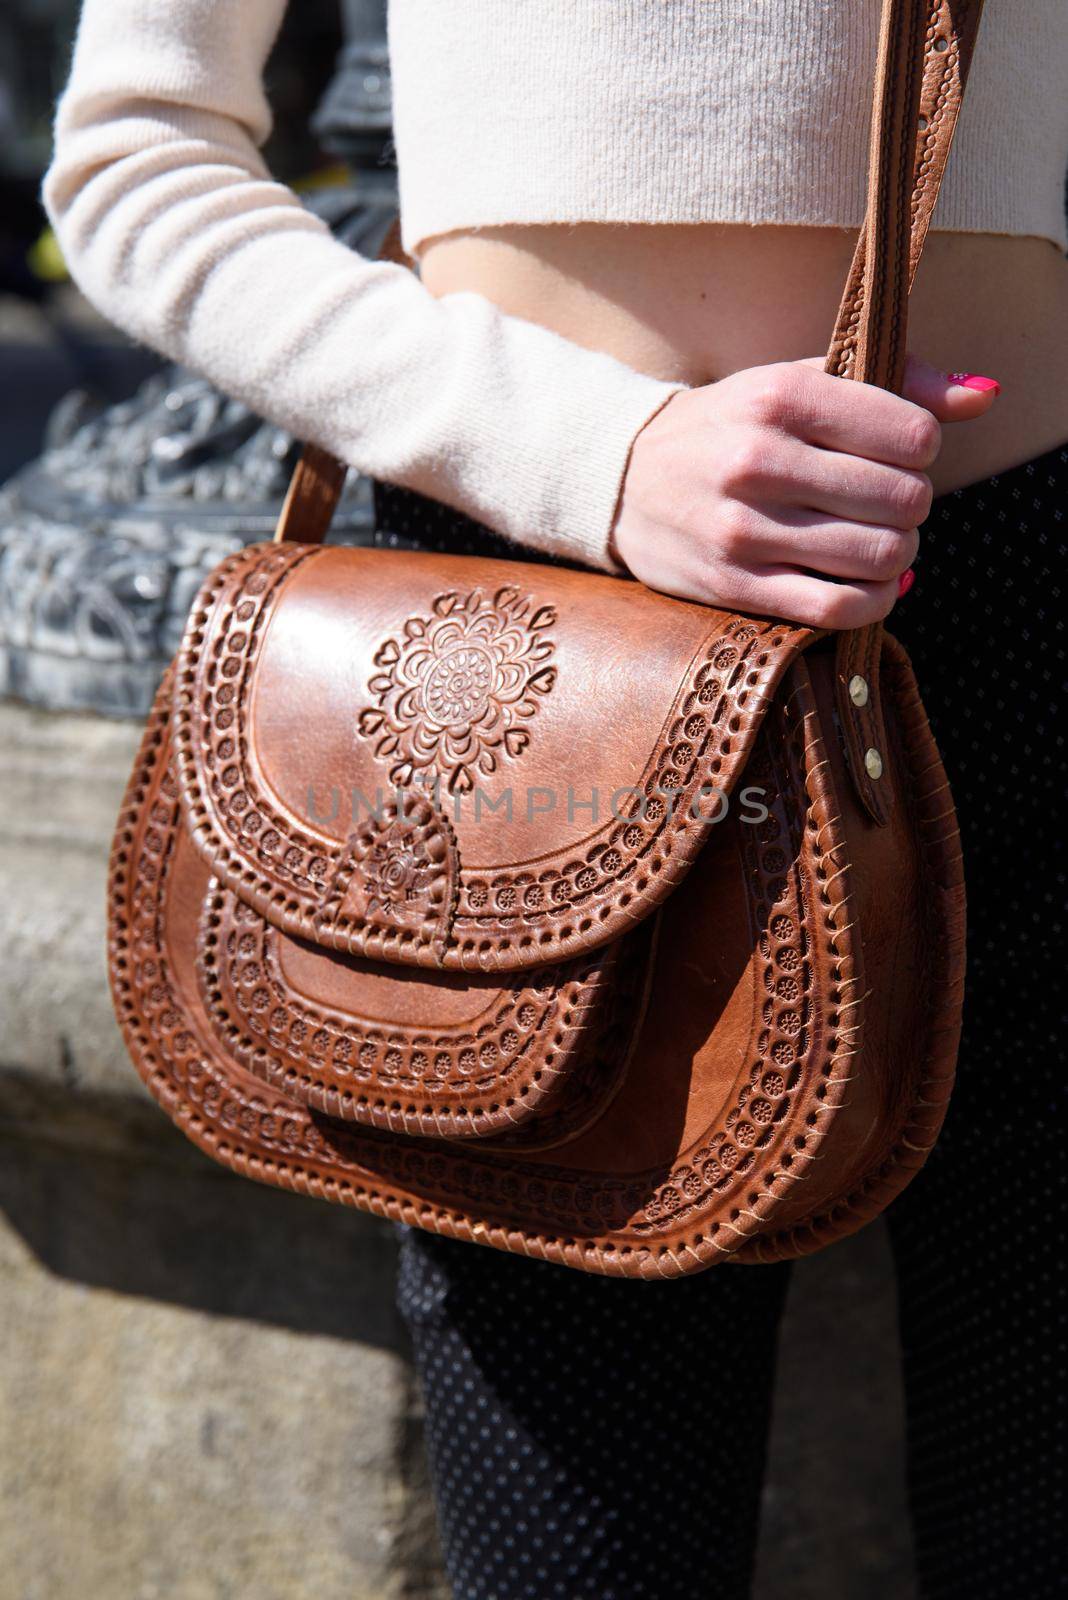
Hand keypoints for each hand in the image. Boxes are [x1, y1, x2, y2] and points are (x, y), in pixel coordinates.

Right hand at [610, 356, 999, 626]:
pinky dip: (872, 604)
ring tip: (880, 546)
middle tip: (890, 506)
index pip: (913, 435)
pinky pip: (835, 609)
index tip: (897, 456)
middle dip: (913, 507)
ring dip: (898, 557)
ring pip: (876, 557)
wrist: (623, 480)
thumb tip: (985, 397)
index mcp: (782, 395)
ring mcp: (742, 528)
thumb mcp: (795, 383)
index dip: (923, 451)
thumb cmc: (726, 428)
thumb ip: (896, 382)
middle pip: (903, 500)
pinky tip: (868, 589)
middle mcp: (760, 459)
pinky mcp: (732, 584)